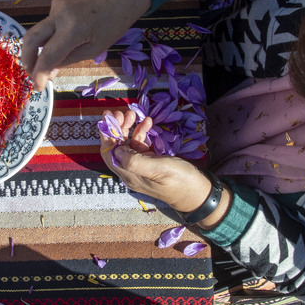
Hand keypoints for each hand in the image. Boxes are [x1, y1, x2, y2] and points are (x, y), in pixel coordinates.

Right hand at [21, 0, 150, 91]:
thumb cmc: (114, 24)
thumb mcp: (94, 49)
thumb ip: (69, 60)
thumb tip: (49, 71)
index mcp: (73, 29)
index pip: (47, 55)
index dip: (39, 74)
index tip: (37, 87)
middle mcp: (59, 15)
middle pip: (31, 39)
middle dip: (27, 59)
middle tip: (32, 74)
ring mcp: (56, 6)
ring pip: (38, 32)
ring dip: (39, 49)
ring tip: (48, 63)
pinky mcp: (56, 2)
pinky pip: (47, 24)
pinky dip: (49, 37)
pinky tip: (62, 41)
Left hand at [99, 108, 215, 211]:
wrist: (197, 192)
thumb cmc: (179, 181)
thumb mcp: (158, 169)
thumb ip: (135, 160)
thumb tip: (117, 149)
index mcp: (129, 174)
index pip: (109, 153)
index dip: (106, 134)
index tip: (108, 116)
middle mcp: (131, 171)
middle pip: (116, 147)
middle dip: (116, 128)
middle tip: (122, 112)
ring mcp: (141, 167)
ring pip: (128, 144)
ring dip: (129, 128)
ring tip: (134, 114)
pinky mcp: (151, 163)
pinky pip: (140, 146)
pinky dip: (141, 133)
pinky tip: (148, 123)